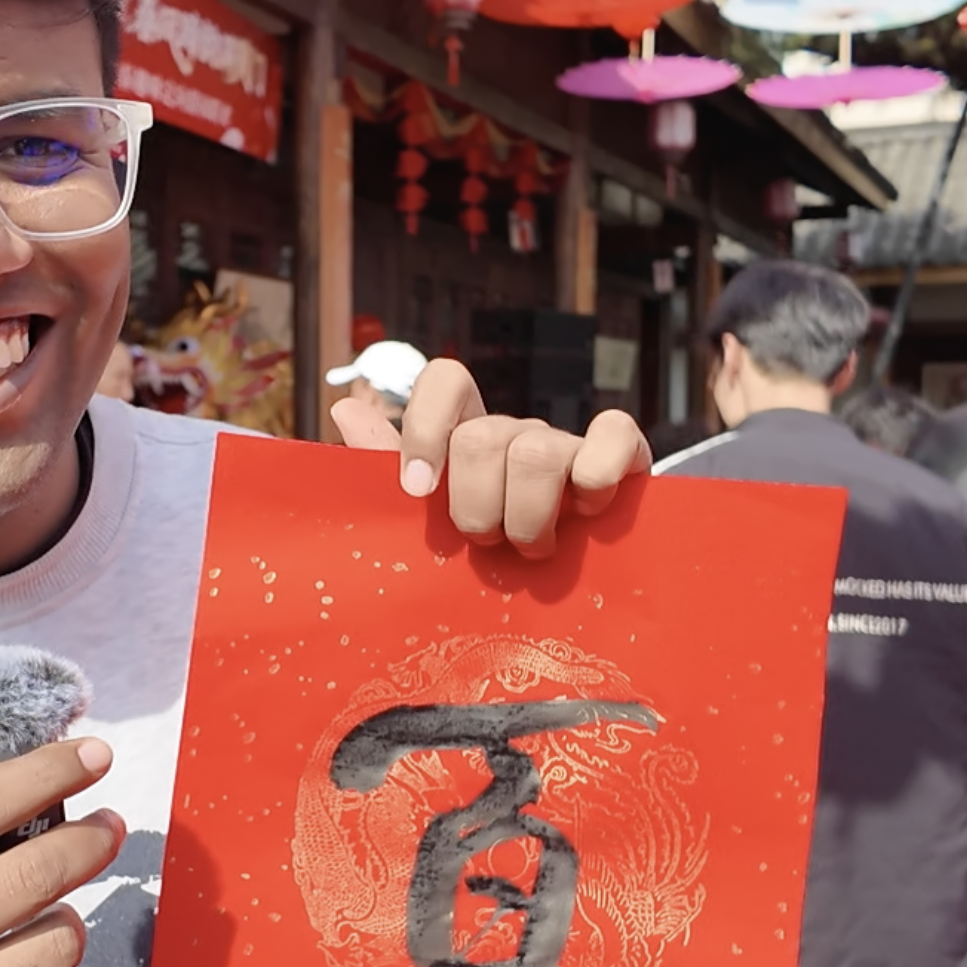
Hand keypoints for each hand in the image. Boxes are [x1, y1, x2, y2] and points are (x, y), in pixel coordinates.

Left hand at [329, 358, 650, 559]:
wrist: (574, 585)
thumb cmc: (492, 549)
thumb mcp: (437, 518)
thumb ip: (388, 466)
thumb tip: (344, 409)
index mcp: (468, 435)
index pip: (447, 380)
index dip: (427, 427)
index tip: (417, 492)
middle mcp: (516, 431)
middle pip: (482, 437)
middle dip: (477, 507)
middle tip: (487, 545)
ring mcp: (568, 441)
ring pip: (536, 452)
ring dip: (529, 518)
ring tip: (533, 550)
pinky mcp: (622, 455)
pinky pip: (615, 434)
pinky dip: (599, 475)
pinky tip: (589, 509)